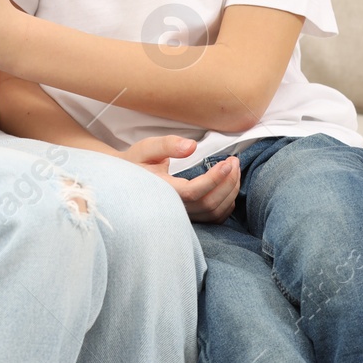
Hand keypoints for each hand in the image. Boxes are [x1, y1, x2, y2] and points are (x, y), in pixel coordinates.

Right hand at [119, 135, 239, 223]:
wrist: (127, 182)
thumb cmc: (137, 162)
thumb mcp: (147, 148)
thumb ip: (167, 145)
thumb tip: (191, 146)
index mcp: (163, 191)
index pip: (193, 191)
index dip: (214, 178)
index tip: (228, 162)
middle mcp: (174, 207)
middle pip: (209, 203)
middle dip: (228, 182)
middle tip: (234, 161)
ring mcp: (183, 215)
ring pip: (214, 212)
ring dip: (230, 192)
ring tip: (234, 170)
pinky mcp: (190, 217)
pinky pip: (214, 218)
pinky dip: (227, 203)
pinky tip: (229, 186)